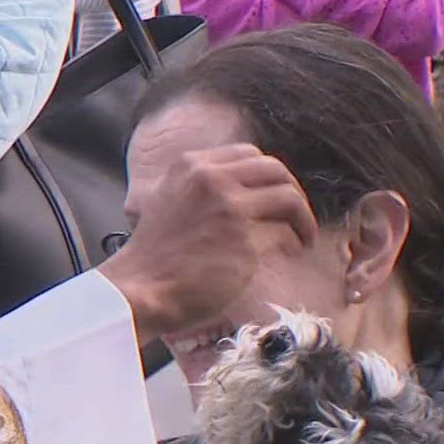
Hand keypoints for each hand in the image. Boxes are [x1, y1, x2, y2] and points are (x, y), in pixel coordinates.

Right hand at [100, 144, 316, 342]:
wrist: (141, 290)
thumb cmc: (154, 256)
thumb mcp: (167, 200)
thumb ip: (199, 187)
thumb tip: (242, 187)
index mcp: (191, 166)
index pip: (247, 154)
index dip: (267, 174)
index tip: (273, 194)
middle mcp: (211, 179)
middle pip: (274, 170)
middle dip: (293, 191)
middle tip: (296, 214)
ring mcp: (230, 208)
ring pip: (288, 198)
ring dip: (303, 217)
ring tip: (302, 235)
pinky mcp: (245, 240)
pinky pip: (284, 233)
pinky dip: (293, 241)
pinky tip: (291, 251)